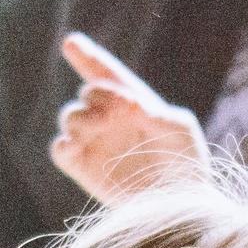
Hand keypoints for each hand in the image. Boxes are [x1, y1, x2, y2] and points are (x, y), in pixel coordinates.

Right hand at [50, 32, 208, 203]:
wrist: (179, 204)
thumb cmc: (187, 163)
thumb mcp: (182, 131)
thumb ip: (160, 113)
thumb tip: (131, 104)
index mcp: (130, 101)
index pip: (105, 73)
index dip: (87, 57)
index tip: (71, 43)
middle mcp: (107, 118)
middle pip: (88, 93)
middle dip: (100, 95)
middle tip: (122, 107)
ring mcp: (92, 141)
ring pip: (70, 117)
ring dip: (82, 116)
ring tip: (102, 124)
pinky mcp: (82, 167)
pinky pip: (60, 150)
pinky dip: (63, 143)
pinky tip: (74, 143)